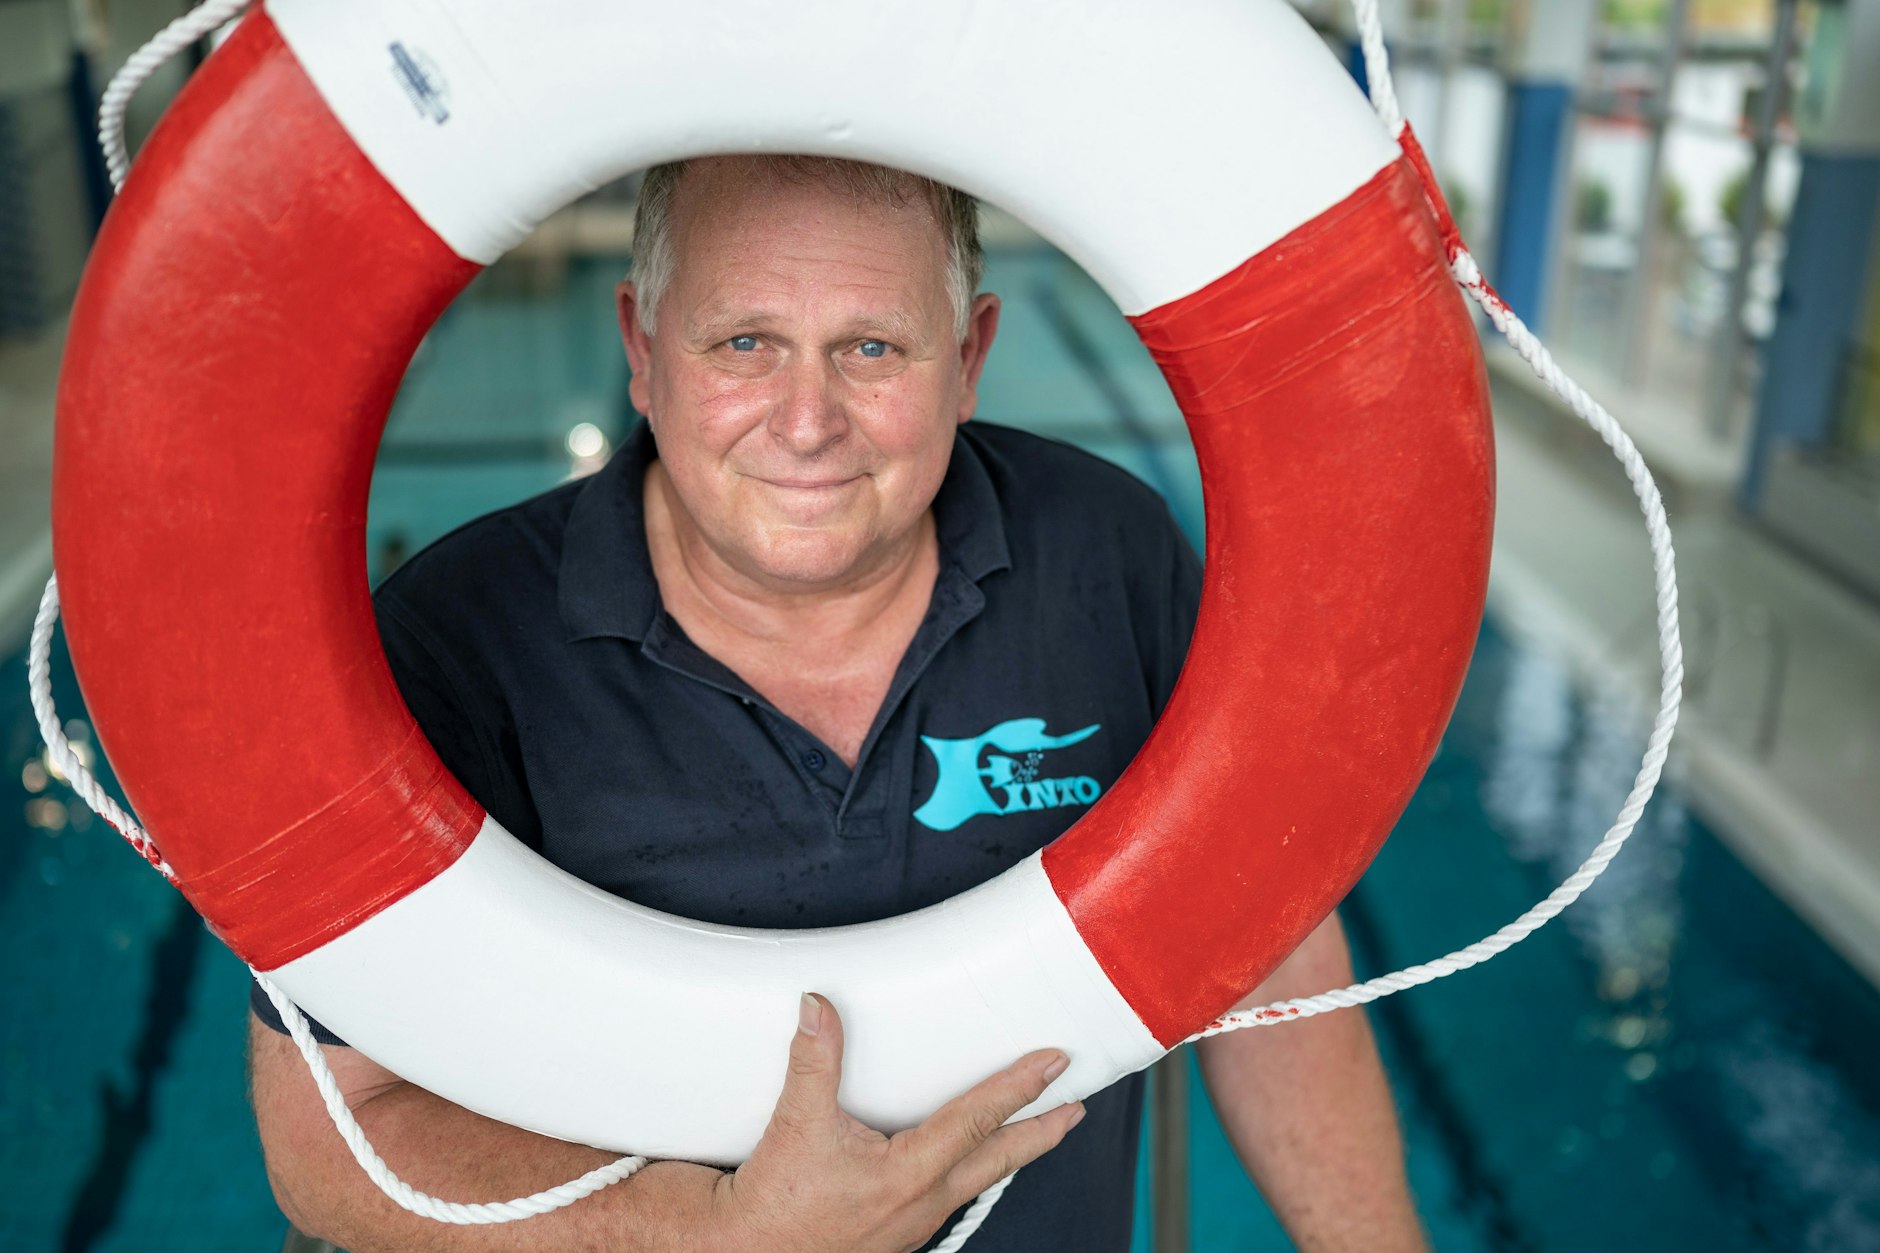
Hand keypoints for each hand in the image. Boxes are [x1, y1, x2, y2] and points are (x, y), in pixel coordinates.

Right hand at [711, 993, 1084, 1251]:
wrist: (745, 1251)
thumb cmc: (775, 1201)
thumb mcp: (797, 1123)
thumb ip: (814, 1060)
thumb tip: (818, 1007)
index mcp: (910, 1173)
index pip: (979, 1119)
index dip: (1020, 1088)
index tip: (1055, 1063)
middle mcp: (923, 1201)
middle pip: (1001, 1159)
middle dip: (1043, 1131)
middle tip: (1077, 1107)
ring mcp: (915, 1221)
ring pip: (978, 1179)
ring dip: (1009, 1152)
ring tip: (1036, 1129)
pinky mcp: (898, 1230)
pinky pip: (948, 1195)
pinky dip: (970, 1171)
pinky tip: (965, 1161)